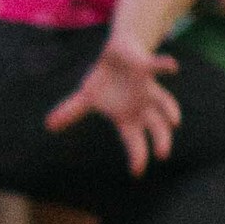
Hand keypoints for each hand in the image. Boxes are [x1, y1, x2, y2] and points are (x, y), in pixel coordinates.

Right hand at [45, 33, 181, 176]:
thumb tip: (49, 125)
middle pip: (156, 127)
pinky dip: (164, 67)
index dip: (137, 155)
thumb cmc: (106, 79)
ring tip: (175, 121)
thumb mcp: (87, 96)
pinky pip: (156, 68)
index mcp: (128, 117)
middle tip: (162, 154)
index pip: (134, 141)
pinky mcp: (146, 68)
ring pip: (163, 101)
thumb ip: (71, 111)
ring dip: (169, 110)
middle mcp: (142, 106)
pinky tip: (173, 68)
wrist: (120, 52)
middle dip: (161, 140)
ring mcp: (147, 88)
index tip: (137, 171)